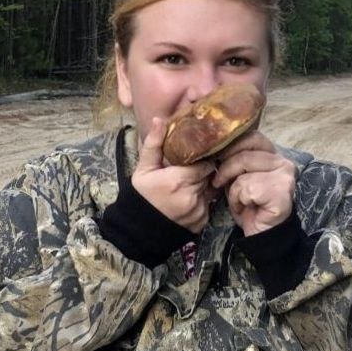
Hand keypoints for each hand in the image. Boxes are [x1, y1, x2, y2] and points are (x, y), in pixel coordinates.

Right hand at [132, 117, 218, 233]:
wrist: (140, 231)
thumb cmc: (142, 196)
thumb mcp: (143, 169)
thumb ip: (154, 144)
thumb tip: (159, 119)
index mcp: (178, 180)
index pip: (205, 163)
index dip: (203, 158)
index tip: (199, 155)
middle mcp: (192, 196)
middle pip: (209, 175)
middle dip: (204, 171)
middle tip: (194, 167)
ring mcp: (199, 210)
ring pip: (212, 190)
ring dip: (205, 185)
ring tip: (192, 182)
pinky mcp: (203, 222)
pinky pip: (210, 205)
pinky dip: (203, 200)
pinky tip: (191, 198)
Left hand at [211, 130, 296, 235]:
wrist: (260, 234)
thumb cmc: (248, 204)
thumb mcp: (238, 176)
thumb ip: (234, 159)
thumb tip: (215, 145)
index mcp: (274, 155)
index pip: (252, 137)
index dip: (231, 146)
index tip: (216, 158)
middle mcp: (284, 162)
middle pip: (244, 154)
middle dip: (226, 168)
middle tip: (218, 182)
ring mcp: (285, 176)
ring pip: (243, 174)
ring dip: (233, 191)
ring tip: (240, 201)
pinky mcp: (281, 192)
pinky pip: (247, 189)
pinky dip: (239, 201)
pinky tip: (246, 208)